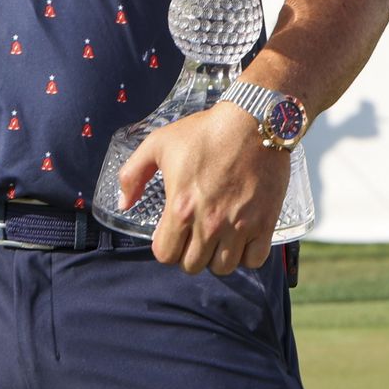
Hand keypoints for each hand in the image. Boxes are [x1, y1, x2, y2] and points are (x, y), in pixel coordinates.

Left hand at [117, 101, 290, 276]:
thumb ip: (133, 174)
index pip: (165, 255)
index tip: (172, 231)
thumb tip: (123, 203)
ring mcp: (239, 226)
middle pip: (193, 265)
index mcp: (181, 208)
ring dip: (217, 256)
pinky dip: (247, 254)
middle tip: (195, 233)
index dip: (165, 244)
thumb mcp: (158, 143)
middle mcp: (209, 223)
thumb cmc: (205, 131)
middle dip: (190, 252)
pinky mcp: (265, 223)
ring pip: (223, 267)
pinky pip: (254, 260)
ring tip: (218, 236)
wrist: (253, 121)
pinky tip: (241, 236)